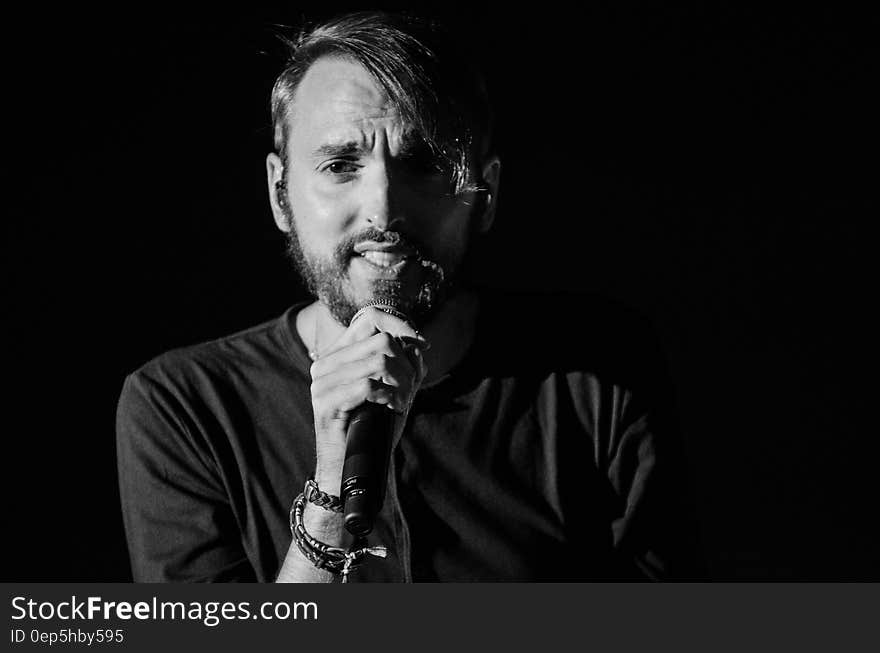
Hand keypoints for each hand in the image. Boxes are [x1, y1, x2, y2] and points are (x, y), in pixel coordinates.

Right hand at [308, 307, 428, 494]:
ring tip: (402, 402)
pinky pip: (369, 386)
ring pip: (379, 361)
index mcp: (339, 353)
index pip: (371, 317)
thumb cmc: (373, 427)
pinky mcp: (324, 402)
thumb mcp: (396, 389)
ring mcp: (322, 381)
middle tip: (410, 390)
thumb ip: (407, 364)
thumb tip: (418, 344)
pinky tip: (393, 409)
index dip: (401, 327)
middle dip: (406, 366)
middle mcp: (326, 362)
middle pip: (382, 340)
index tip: (421, 346)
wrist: (351, 467)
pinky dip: (390, 397)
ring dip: (402, 384)